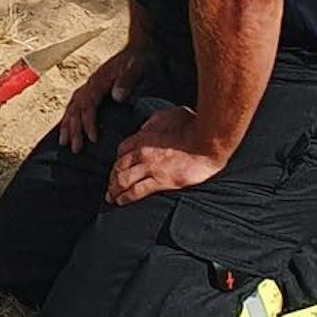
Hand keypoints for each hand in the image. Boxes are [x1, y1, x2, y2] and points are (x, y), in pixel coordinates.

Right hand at [58, 43, 147, 153]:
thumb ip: (127, 81)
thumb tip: (116, 97)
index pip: (88, 104)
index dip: (88, 122)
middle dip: (74, 129)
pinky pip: (76, 104)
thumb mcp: (137, 67)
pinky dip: (70, 117)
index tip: (93, 139)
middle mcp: (90, 83)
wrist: (139, 47)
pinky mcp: (92, 88)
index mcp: (99, 80)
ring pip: (72, 106)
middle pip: (76, 108)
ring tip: (64, 143)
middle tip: (75, 149)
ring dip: (67, 125)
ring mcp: (89, 85)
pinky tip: (68, 127)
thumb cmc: (139, 59)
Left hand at [107, 106, 226, 205]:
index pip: (122, 149)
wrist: (207, 143)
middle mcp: (142, 153)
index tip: (117, 166)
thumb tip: (147, 127)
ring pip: (123, 180)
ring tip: (111, 197)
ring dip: (114, 190)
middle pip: (118, 167)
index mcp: (143, 137)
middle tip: (109, 186)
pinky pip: (137, 191)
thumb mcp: (168, 115)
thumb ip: (155, 121)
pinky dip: (126, 197)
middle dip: (111, 177)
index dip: (117, 159)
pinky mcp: (161, 182)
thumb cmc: (192, 127)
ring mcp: (150, 168)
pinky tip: (121, 201)